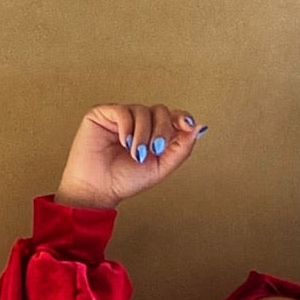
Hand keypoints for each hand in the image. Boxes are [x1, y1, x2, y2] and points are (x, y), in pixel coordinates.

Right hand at [54, 102, 205, 209]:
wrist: (99, 188)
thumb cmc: (126, 180)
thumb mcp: (161, 167)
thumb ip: (181, 149)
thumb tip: (199, 128)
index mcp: (154, 133)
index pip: (173, 117)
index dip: (182, 118)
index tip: (187, 125)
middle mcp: (139, 122)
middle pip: (161, 111)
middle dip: (162, 130)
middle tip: (154, 150)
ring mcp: (122, 116)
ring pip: (142, 111)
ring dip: (143, 135)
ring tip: (135, 154)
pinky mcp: (103, 114)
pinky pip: (122, 111)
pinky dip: (127, 127)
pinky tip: (124, 142)